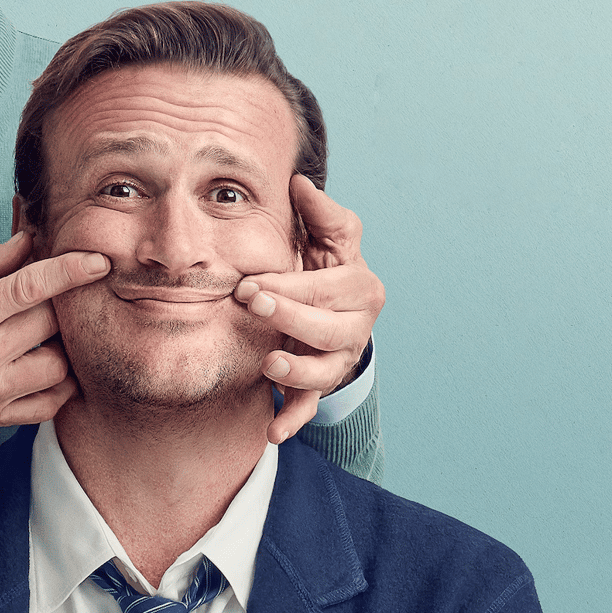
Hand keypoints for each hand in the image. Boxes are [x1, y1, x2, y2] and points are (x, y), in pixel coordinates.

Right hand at [0, 234, 109, 435]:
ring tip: (51, 328)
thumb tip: (30, 242)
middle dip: (61, 301)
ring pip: (58, 366)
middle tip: (60, 290)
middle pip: (49, 324)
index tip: (98, 260)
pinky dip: (61, 384)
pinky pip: (48, 405)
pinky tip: (51, 362)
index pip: (32, 287)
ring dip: (63, 343)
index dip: (71, 269)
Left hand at [234, 175, 384, 442]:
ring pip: (325, 371)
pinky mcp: (322, 384)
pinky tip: (271, 429)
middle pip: (327, 329)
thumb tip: (298, 183)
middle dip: (288, 316)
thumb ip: (318, 213)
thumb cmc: (325, 266)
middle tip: (251, 305)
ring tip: (269, 363)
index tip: (250, 282)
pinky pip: (310, 406)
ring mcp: (340, 359)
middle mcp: (357, 326)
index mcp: (361, 287)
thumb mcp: (328, 237)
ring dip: (298, 371)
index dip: (289, 285)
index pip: (325, 288)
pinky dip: (293, 419)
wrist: (331, 308)